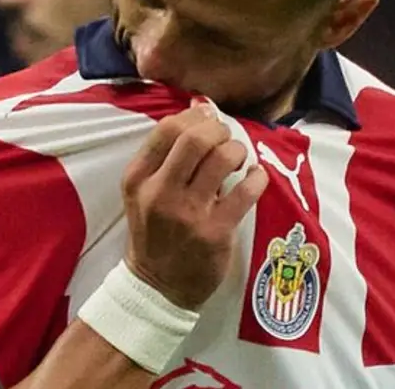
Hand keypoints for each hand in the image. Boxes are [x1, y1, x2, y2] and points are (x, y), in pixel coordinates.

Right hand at [121, 100, 267, 310]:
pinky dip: (257, 177)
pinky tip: (256, 177)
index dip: (194, 117)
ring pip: (223, 158)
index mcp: (137, 178)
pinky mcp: (215, 232)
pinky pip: (246, 191)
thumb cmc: (154, 232)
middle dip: (219, 130)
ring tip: (238, 159)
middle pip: (195, 137)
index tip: (207, 123)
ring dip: (238, 150)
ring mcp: (188, 213)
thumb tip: (200, 107)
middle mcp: (159, 192)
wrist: (156, 287)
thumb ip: (165, 155)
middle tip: (225, 138)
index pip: (167, 128)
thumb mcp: (143, 192)